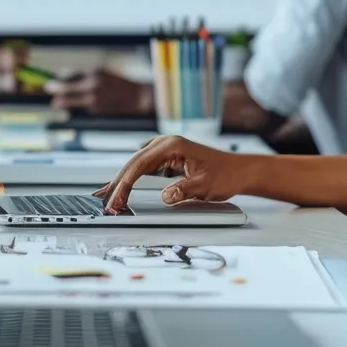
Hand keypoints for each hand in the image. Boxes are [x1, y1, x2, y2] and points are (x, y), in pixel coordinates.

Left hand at [49, 69, 151, 115]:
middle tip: (48, 88)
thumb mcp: (102, 73)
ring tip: (56, 102)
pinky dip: (76, 108)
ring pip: (69, 103)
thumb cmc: (118, 84)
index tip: (52, 81)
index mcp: (93, 73)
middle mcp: (91, 86)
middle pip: (64, 89)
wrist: (136, 98)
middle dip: (54, 89)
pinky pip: (80, 109)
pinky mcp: (95, 111)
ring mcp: (92, 100)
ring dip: (61, 102)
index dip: (59, 78)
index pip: (68, 75)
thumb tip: (64, 76)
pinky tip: (78, 106)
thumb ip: (84, 75)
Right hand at [94, 136, 244, 213]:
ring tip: (107, 196)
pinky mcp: (167, 159)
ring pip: (136, 166)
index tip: (116, 200)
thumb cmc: (226, 175)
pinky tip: (122, 188)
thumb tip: (165, 197)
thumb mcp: (204, 186)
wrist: (240, 172)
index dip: (125, 184)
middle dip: (118, 184)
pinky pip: (143, 169)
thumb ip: (182, 190)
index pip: (139, 165)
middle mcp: (165, 144)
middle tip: (105, 202)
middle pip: (133, 164)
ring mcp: (165, 150)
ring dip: (122, 182)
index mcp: (171, 146)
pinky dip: (132, 179)